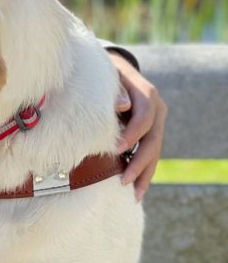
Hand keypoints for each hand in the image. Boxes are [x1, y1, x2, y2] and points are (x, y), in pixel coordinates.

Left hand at [109, 52, 166, 201]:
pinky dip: (145, 169)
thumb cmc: (106, 72)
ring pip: (155, 150)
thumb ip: (115, 88)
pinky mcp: (152, 131)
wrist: (115, 68)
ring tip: (135, 194)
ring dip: (145, 172)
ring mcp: (156, 121)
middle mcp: (157, 108)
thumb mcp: (108, 73)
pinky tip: (137, 188)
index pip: (144, 116)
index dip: (133, 133)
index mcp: (146, 93)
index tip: (118, 148)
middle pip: (153, 139)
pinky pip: (151, 152)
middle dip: (140, 162)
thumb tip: (123, 105)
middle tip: (124, 180)